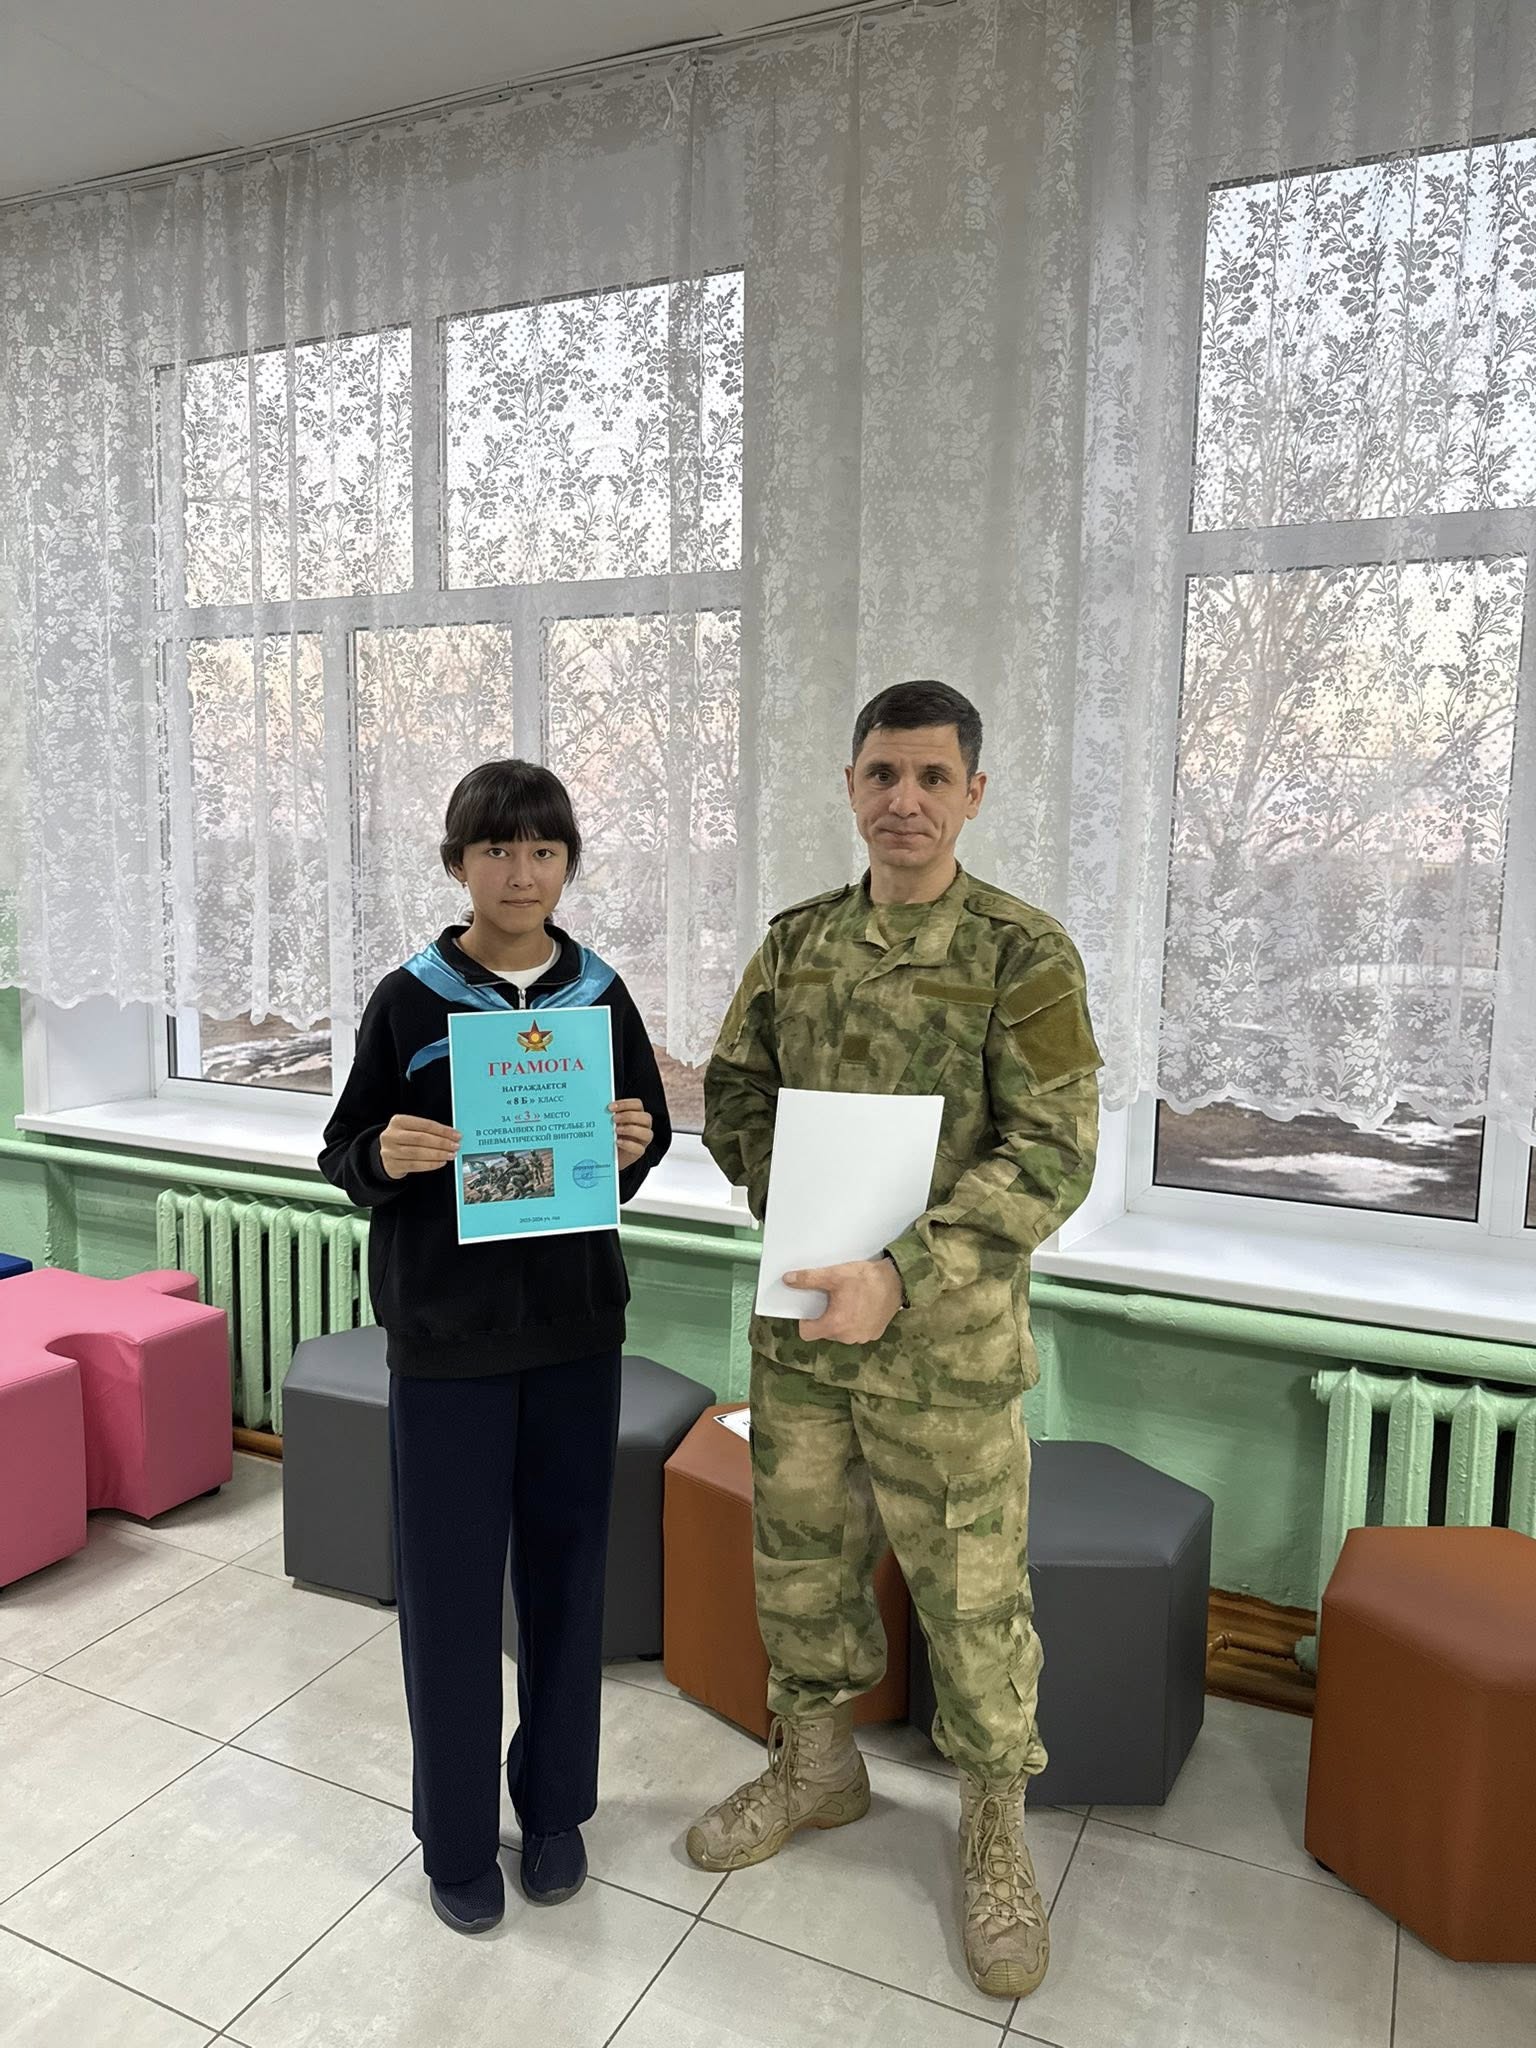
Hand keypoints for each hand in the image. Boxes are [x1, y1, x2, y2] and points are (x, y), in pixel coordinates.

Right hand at [379, 1115, 460, 1179]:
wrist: (385, 1155)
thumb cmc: (403, 1140)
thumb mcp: (411, 1129)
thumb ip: (428, 1130)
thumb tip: (451, 1135)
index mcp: (398, 1121)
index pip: (425, 1124)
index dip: (443, 1130)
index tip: (456, 1135)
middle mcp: (391, 1135)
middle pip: (421, 1138)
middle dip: (442, 1143)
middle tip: (455, 1146)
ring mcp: (390, 1151)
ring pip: (418, 1153)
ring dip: (438, 1154)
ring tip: (450, 1155)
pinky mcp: (393, 1165)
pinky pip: (415, 1165)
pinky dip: (430, 1164)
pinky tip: (440, 1162)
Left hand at [610, 1099, 653, 1170]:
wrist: (608, 1153)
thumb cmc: (610, 1134)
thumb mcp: (609, 1123)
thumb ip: (608, 1115)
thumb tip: (599, 1107)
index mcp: (637, 1115)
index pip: (637, 1105)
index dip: (626, 1104)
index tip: (610, 1107)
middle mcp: (643, 1126)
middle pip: (646, 1118)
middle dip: (629, 1116)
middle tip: (613, 1119)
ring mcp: (643, 1140)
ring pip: (648, 1133)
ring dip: (631, 1130)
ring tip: (616, 1130)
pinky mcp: (639, 1152)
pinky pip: (639, 1149)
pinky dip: (628, 1145)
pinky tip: (618, 1142)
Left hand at [786, 1257, 903, 1344]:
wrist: (897, 1281)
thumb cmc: (865, 1279)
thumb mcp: (834, 1275)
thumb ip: (809, 1279)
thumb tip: (787, 1279)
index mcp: (835, 1325)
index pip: (807, 1334)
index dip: (805, 1321)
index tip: (812, 1308)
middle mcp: (848, 1337)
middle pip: (825, 1332)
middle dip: (825, 1318)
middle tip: (832, 1299)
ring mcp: (863, 1338)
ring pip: (841, 1333)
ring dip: (841, 1321)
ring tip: (849, 1301)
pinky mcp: (874, 1334)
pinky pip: (857, 1332)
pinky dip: (856, 1322)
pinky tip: (862, 1306)